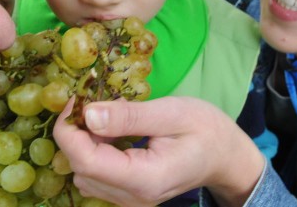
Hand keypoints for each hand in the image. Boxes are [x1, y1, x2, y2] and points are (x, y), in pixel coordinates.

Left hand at [53, 96, 264, 206]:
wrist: (226, 156)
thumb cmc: (206, 129)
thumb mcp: (171, 113)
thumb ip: (129, 117)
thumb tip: (88, 115)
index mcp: (145, 178)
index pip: (87, 161)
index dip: (70, 131)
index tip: (76, 101)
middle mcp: (133, 197)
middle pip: (81, 169)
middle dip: (76, 134)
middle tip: (89, 101)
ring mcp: (130, 200)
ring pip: (84, 175)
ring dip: (84, 143)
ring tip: (103, 116)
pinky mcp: (129, 195)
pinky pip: (97, 177)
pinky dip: (95, 152)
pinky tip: (110, 132)